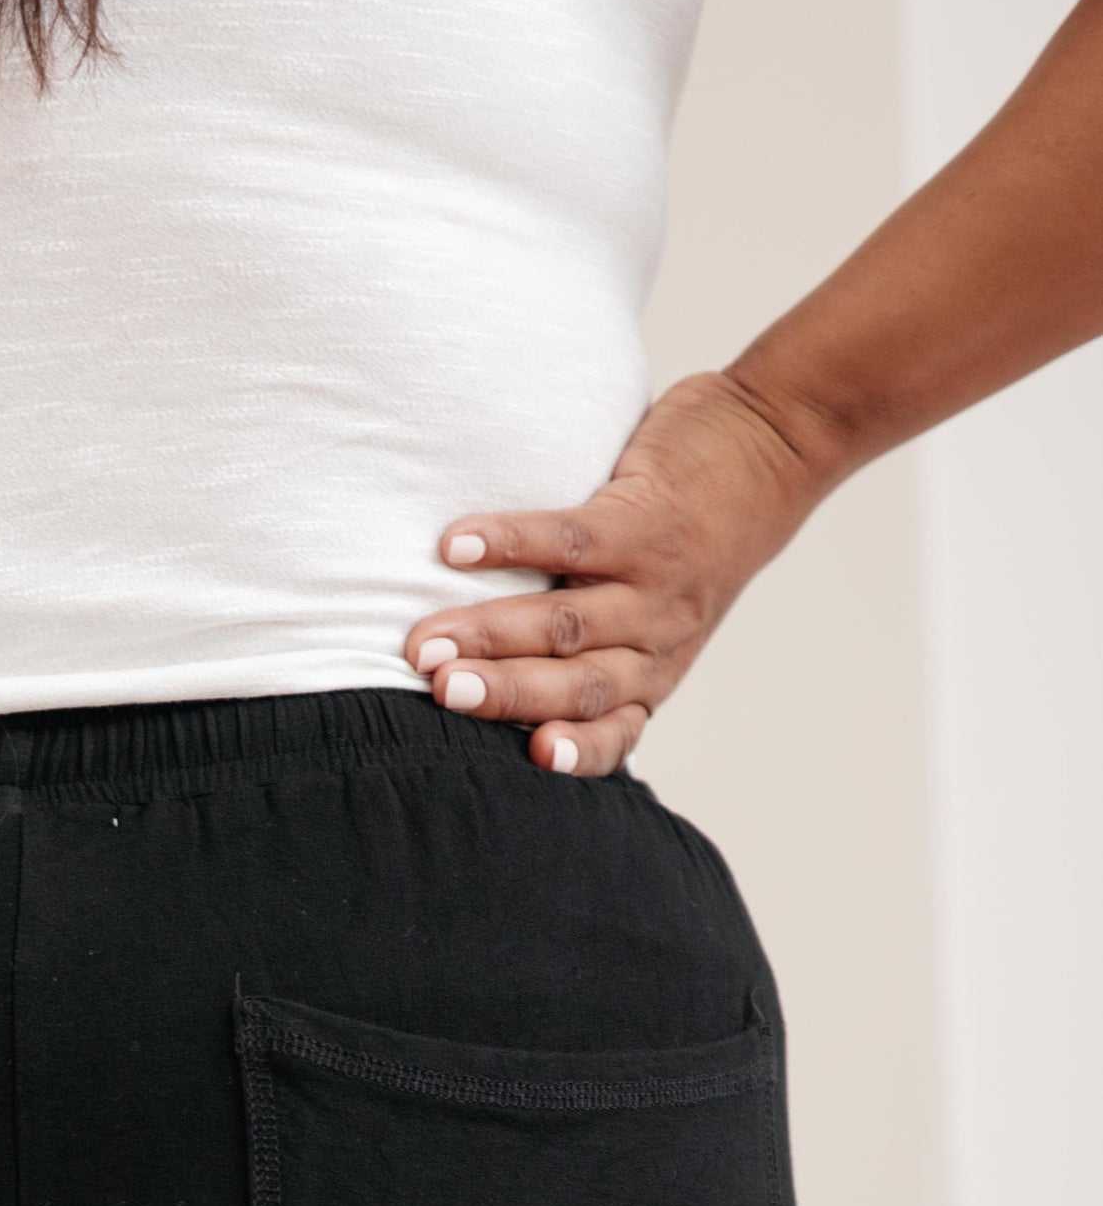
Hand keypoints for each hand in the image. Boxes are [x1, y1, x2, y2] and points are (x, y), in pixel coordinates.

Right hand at [405, 371, 829, 776]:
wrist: (775, 447)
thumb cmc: (695, 540)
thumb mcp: (662, 616)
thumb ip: (597, 650)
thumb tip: (493, 680)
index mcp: (652, 673)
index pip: (615, 731)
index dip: (578, 752)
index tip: (535, 758)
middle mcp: (655, 639)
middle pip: (576, 682)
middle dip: (504, 693)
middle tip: (442, 694)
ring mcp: (652, 581)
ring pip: (567, 621)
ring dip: (491, 632)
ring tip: (429, 642)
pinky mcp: (644, 519)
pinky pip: (571, 538)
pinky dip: (510, 542)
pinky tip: (457, 546)